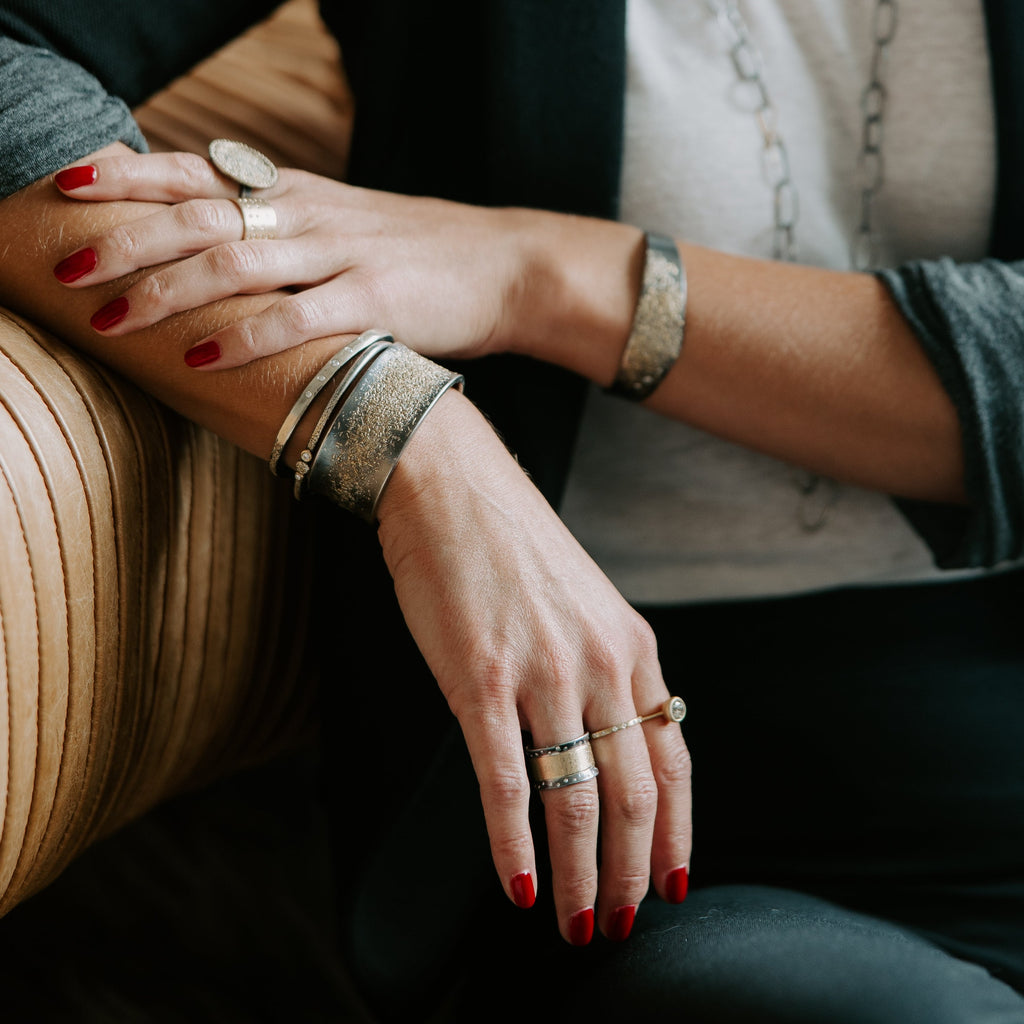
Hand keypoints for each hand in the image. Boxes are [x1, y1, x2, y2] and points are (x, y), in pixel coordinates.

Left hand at [52, 150, 533, 367]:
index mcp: (299, 193)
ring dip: (166, 290)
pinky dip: (243, 335)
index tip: (69, 184)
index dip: (130, 177)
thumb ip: (286, 231)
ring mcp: (342, 254)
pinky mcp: (376, 300)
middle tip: (67, 267)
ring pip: (235, 261)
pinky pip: (296, 315)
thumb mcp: (346, 225)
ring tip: (110, 318)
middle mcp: (310, 214)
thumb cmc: (423, 255)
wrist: (508, 265)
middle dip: (125, 239)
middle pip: (198, 213)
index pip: (198, 172)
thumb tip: (223, 247)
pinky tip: (200, 357)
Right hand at [376, 391, 692, 942]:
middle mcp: (601, 663)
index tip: (672, 884)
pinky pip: (506, 782)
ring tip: (576, 925)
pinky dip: (513, 846)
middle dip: (633, 874)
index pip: (674, 761)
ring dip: (582, 877)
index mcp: (633, 647)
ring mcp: (543, 671)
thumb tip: (611, 739)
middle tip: (620, 925)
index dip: (677, 833)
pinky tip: (517, 885)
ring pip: (577, 800)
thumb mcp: (586, 602)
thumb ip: (606, 668)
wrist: (452, 484)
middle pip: (635, 795)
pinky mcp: (480, 678)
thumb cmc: (512, 545)